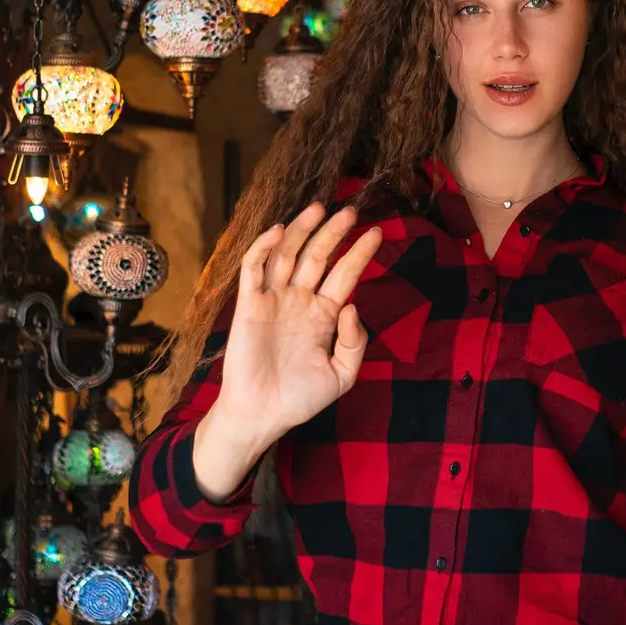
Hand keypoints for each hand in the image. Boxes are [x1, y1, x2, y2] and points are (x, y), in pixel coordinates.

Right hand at [193, 204, 382, 500]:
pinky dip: (263, 247)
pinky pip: (254, 269)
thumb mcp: (341, 375)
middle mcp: (299, 301)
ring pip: (288, 254)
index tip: (377, 232)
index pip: (344, 275)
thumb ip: (354, 342)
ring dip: (302, 230)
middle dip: (334, 234)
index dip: (359, 253)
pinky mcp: (249, 305)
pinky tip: (278, 230)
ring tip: (320, 209)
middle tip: (351, 211)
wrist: (263, 415)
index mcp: (323, 315)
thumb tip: (352, 305)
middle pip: (318, 257)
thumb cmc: (300, 399)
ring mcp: (274, 300)